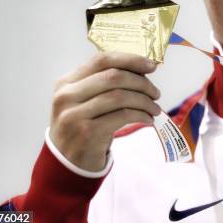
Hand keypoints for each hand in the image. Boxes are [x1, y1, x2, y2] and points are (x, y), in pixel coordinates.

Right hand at [49, 52, 161, 171]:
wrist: (67, 163)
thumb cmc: (83, 125)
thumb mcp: (85, 100)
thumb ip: (105, 83)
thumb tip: (142, 69)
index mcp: (67, 82)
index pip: (102, 60)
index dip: (130, 59)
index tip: (151, 65)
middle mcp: (66, 96)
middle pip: (113, 77)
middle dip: (141, 83)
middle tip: (156, 93)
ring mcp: (74, 115)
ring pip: (120, 96)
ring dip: (144, 101)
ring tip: (155, 108)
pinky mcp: (87, 133)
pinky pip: (122, 116)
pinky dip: (141, 115)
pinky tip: (148, 119)